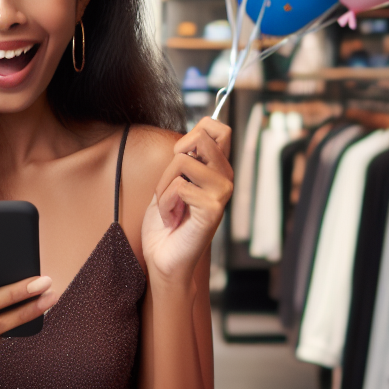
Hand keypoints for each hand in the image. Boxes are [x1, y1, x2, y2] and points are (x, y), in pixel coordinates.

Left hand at [142, 117, 233, 282]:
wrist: (164, 259)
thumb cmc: (166, 223)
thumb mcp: (171, 182)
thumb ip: (184, 159)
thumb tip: (193, 134)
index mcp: (216, 169)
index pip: (218, 128)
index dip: (194, 132)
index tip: (181, 157)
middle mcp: (225, 178)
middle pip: (201, 138)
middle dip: (173, 160)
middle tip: (172, 186)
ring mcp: (222, 193)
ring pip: (183, 162)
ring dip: (164, 186)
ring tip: (170, 207)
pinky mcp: (214, 208)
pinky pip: (179, 187)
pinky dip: (165, 204)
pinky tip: (173, 219)